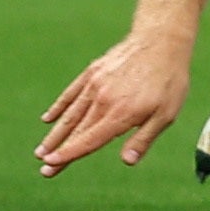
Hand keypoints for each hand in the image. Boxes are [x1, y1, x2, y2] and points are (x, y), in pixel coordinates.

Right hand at [35, 29, 195, 172]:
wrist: (161, 40)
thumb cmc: (168, 81)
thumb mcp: (166, 114)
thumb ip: (143, 139)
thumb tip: (127, 162)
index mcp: (120, 114)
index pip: (88, 140)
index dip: (69, 155)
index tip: (51, 166)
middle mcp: (102, 100)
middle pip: (76, 131)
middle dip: (58, 152)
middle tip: (43, 170)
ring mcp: (95, 84)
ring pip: (70, 114)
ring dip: (55, 134)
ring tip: (41, 151)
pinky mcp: (93, 72)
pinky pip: (71, 92)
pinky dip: (59, 107)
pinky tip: (48, 118)